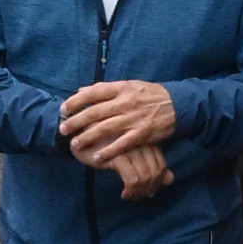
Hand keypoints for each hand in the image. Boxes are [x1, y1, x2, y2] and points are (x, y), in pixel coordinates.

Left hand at [60, 80, 179, 165]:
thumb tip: (80, 90)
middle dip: (76, 121)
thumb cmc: (151, 95)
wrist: (179, 104)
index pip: (93, 92)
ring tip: (74, 144)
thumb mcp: (129, 85)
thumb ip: (105, 89)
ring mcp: (134, 118)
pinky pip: (122, 144)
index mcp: (122, 88)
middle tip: (63, 129)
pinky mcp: (142, 133)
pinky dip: (109, 151)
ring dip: (87, 137)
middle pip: (95, 112)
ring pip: (105, 128)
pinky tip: (98, 157)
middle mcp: (126, 102)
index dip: (76, 101)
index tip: (64, 109)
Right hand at [108, 145, 170, 199]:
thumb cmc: (105, 145)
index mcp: (146, 140)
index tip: (147, 191)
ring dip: (140, 192)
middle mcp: (141, 142)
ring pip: (145, 177)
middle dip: (149, 189)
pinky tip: (125, 194)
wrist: (80, 138)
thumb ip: (151, 164)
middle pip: (155, 173)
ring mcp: (130, 148)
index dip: (157, 182)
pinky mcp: (118, 156)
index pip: (161, 166)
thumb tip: (170, 180)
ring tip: (130, 196)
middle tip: (138, 196)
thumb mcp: (131, 154)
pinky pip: (133, 180)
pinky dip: (131, 191)